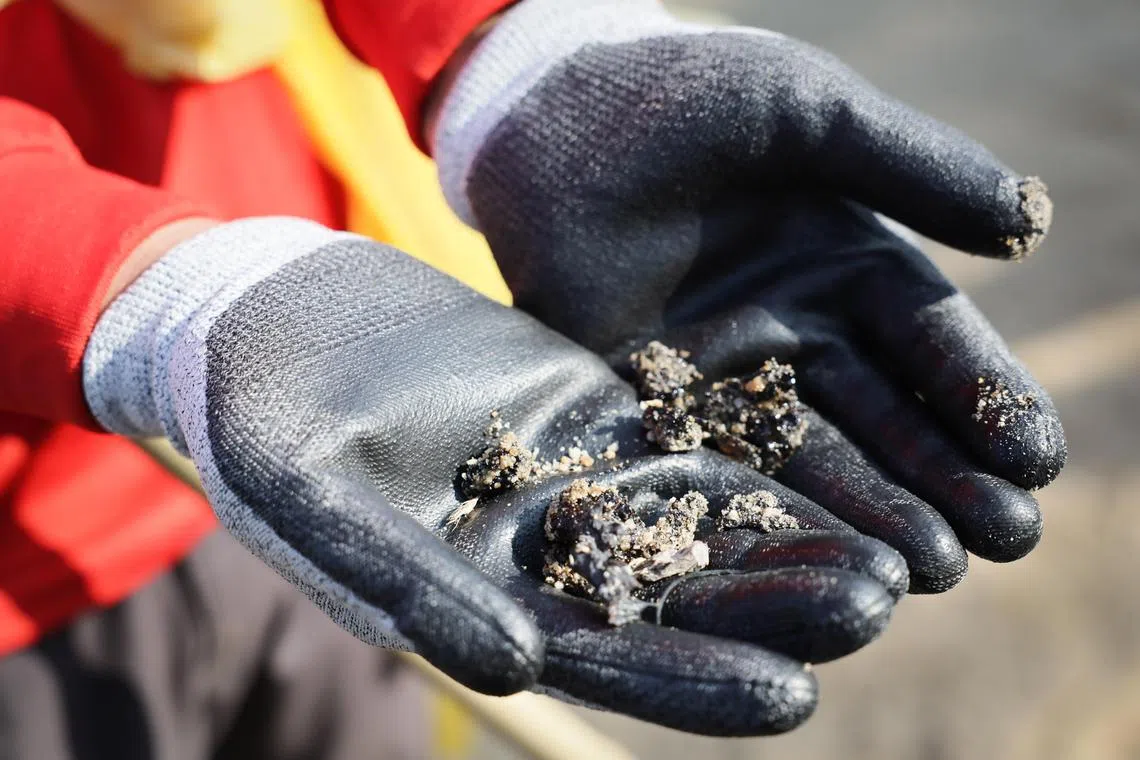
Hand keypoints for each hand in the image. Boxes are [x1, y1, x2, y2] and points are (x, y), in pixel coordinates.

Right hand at [82, 218, 908, 734]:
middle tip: (873, 610)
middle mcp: (540, 555)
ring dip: (785, 542)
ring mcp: (572, 477)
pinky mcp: (589, 405)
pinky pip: (682, 438)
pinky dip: (750, 459)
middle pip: (675, 601)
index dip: (692, 683)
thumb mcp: (315, 501)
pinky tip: (828, 465)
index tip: (790, 698)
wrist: (267, 322)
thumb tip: (520, 668)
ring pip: (696, 523)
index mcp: (476, 602)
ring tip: (887, 558)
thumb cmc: (261, 420)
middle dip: (771, 612)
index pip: (602, 661)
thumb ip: (414, 584)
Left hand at [432, 0, 1065, 591]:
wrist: (558, 120)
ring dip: (871, 512)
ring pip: (811, 456)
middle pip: (886, 418)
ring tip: (932, 569)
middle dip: (946, 478)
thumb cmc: (689, 97)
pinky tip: (810, 553)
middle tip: (1006, 541)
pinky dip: (763, 506)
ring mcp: (727, 375)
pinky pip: (716, 460)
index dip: (986, 399)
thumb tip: (1030, 224)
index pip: (933, 343)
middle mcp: (799, 332)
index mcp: (849, 266)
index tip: (1036, 459)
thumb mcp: (808, 114)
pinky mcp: (652, 400)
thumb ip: (909, 166)